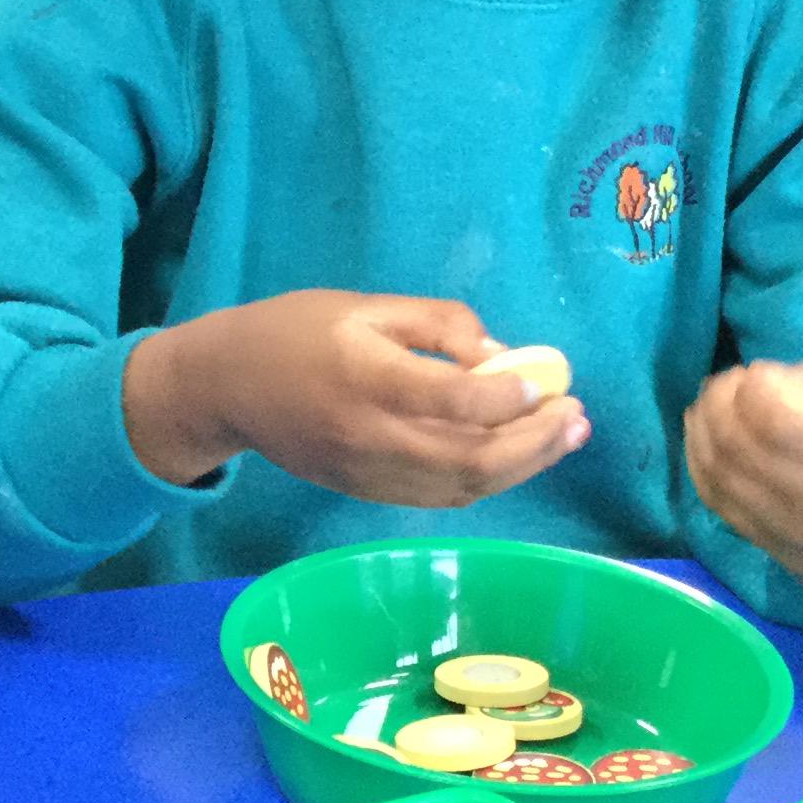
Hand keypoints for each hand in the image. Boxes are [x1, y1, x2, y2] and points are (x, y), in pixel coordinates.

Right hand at [125, 293, 589, 505]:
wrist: (226, 387)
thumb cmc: (295, 331)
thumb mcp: (365, 306)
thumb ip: (437, 325)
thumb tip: (501, 355)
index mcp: (366, 377)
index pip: (453, 399)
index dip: (508, 394)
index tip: (544, 378)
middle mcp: (370, 436)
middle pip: (471, 459)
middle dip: (535, 441)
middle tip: (576, 416)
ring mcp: (369, 473)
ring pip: (463, 486)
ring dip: (524, 465)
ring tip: (565, 436)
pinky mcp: (367, 493)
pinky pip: (441, 496)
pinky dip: (488, 479)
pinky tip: (517, 455)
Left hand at [683, 360, 802, 623]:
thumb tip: (763, 378)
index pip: (774, 419)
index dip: (752, 386)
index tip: (758, 371)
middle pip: (736, 446)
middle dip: (718, 401)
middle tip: (726, 382)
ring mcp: (793, 538)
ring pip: (718, 477)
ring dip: (701, 431)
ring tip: (709, 406)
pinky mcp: (776, 557)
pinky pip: (719, 508)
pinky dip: (701, 467)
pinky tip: (704, 441)